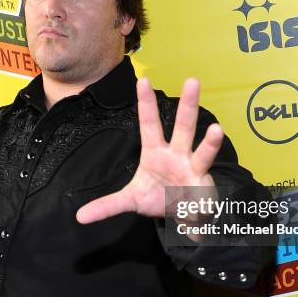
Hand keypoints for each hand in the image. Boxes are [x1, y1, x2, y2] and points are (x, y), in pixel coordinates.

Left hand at [76, 77, 223, 223]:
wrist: (181, 214)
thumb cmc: (157, 197)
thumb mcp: (130, 200)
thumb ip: (107, 205)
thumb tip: (80, 216)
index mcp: (156, 152)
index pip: (149, 124)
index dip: (146, 104)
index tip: (143, 80)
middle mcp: (177, 155)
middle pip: (183, 127)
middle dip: (188, 106)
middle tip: (192, 81)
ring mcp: (194, 170)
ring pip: (203, 152)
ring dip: (211, 142)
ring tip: (217, 130)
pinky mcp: (205, 189)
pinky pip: (206, 192)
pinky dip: (206, 199)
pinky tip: (205, 203)